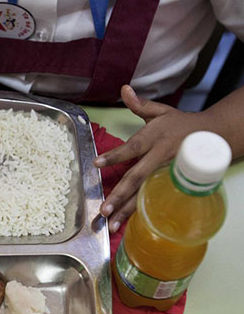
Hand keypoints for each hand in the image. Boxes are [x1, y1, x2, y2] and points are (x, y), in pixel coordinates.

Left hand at [94, 85, 203, 232]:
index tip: (96, 164)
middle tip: (103, 209)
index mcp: (155, 138)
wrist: (215, 137)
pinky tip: (128, 224)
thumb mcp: (162, 111)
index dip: (115, 155)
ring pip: (146, 195)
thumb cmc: (182, 124)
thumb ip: (140, 104)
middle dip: (119, 195)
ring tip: (112, 224)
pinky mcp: (172, 185)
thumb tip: (124, 89)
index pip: (132, 147)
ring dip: (128, 210)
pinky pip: (155, 201)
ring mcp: (167, 175)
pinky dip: (142, 213)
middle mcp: (160, 158)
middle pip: (138, 178)